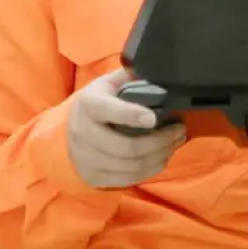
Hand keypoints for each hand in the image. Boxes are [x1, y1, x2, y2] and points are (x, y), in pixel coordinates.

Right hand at [67, 67, 186, 188]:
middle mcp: (83, 133)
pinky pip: (128, 179)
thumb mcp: (107, 84)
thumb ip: (129, 76)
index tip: (153, 118)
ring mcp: (86, 158)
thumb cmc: (96, 104)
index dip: (131, 115)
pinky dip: (150, 170)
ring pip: (131, 166)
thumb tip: (157, 68)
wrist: (68, 131)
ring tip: (174, 144)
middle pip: (126, 147)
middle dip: (159, 141)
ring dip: (160, 156)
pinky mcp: (93, 175)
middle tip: (179, 131)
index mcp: (88, 104)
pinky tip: (161, 159)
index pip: (109, 111)